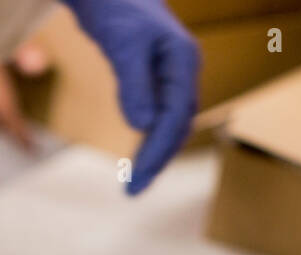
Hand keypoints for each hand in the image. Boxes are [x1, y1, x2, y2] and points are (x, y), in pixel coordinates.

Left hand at [61, 0, 199, 194]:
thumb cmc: (117, 8)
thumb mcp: (123, 46)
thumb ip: (134, 84)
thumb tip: (143, 126)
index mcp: (182, 61)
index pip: (176, 116)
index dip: (158, 150)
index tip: (138, 178)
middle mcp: (182, 69)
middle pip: (178, 124)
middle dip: (158, 159)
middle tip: (133, 190)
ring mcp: (171, 74)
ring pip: (170, 122)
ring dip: (154, 152)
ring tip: (135, 181)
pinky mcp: (156, 78)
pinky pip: (159, 115)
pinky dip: (149, 138)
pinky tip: (137, 156)